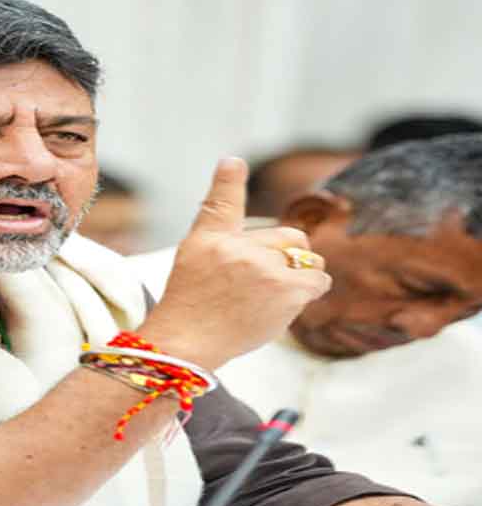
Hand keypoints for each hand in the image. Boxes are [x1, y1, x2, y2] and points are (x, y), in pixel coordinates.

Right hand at [140, 157, 330, 369]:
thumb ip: (218, 219)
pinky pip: (317, 281)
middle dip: (286, 256)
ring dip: (300, 275)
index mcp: (211, 237)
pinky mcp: (286, 292)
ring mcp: (263, 270)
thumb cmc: (192, 301)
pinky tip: (279, 305)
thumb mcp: (193, 254)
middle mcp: (237, 249)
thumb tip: (232, 164)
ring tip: (270, 295)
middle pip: (290, 237)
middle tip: (259, 279)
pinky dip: (308, 291)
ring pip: (308, 260)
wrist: (188, 343)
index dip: (229, 178)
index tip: (232, 162)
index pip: (223, 202)